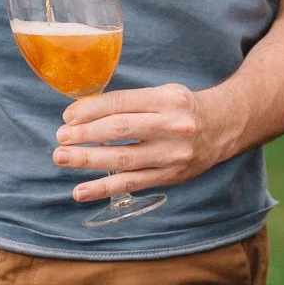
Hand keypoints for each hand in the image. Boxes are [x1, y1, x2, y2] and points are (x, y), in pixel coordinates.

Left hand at [52, 84, 240, 201]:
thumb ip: (129, 102)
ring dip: (88, 160)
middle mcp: (172, 126)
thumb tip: (81, 113)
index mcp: (167, 99)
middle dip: (86, 134)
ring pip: (123, 159)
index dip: (91, 109)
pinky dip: (103, 188)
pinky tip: (80, 191)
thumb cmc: (182, 108)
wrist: (222, 128)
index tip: (68, 116)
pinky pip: (131, 184)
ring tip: (62, 158)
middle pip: (121, 130)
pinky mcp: (169, 177)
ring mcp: (172, 155)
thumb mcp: (162, 93)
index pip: (121, 103)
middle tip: (60, 137)